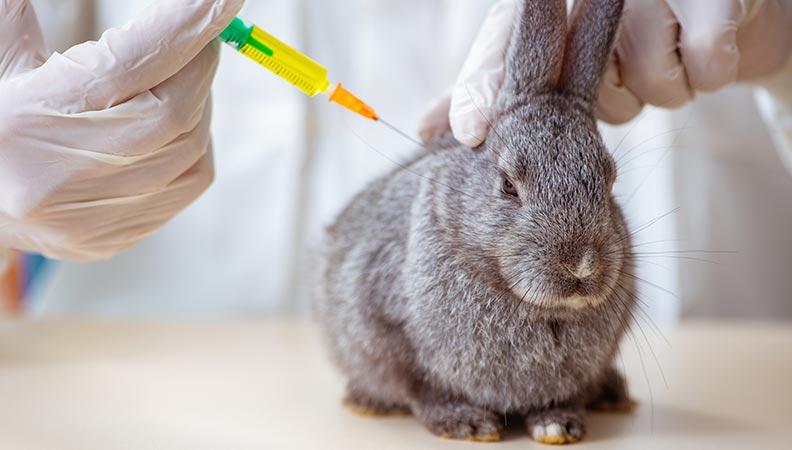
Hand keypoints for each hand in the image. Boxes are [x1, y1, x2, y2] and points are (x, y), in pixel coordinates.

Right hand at [0, 0, 242, 260]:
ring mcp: (86, 218)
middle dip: (199, 65)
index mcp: (21, 119)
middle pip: (172, 114)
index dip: (182, 28)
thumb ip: (27, 15)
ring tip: (180, 78)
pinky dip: (195, 142)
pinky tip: (175, 123)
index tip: (221, 0)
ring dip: (199, 103)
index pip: (127, 66)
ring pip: (190, 149)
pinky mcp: (109, 239)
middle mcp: (56, 178)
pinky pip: (187, 182)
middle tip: (202, 34)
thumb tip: (154, 5)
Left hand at [420, 0, 791, 146]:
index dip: (485, 91)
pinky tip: (699, 48)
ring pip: (650, 82)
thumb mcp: (547, 70)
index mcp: (539, 10)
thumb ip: (489, 92)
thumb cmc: (612, 45)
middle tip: (621, 77)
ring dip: (659, 89)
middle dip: (611, 101)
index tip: (471, 132)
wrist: (709, 9)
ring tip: (660, 56)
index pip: (503, 52)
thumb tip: (425, 129)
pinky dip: (707, 71)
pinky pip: (705, 67)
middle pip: (590, 87)